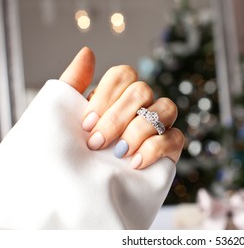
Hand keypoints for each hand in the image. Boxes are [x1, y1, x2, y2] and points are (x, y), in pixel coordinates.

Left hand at [59, 47, 183, 168]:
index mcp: (117, 98)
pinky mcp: (170, 149)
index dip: (107, 95)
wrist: (81, 196)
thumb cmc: (72, 156)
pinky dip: (154, 148)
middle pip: (143, 90)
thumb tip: (88, 51)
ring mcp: (158, 127)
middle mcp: (140, 107)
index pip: (124, 74)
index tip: (87, 123)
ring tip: (119, 154)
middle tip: (97, 143)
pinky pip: (175, 137)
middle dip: (117, 117)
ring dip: (138, 130)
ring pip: (165, 108)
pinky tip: (134, 163)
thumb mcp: (65, 119)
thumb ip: (74, 84)